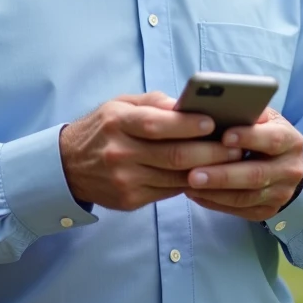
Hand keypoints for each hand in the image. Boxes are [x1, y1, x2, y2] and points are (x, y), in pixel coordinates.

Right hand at [60, 91, 245, 211]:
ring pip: (175, 177)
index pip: (156, 124)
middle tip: (235, 146)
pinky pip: (168, 191)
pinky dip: (190, 183)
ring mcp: (125, 180)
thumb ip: (152, 102)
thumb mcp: (118, 105)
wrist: (67, 166)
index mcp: (117, 122)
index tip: (213, 122)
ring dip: (207, 170)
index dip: (187, 125)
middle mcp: (120, 152)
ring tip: (230, 161)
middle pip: (173, 155)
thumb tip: (185, 104)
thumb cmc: (101, 129)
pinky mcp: (130, 200)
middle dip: (210, 152)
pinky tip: (207, 175)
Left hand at [183, 107, 302, 221]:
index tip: (224, 137)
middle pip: (256, 175)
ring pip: (245, 197)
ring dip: (214, 192)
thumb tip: (220, 105)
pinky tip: (195, 193)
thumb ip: (248, 113)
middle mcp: (290, 169)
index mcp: (290, 140)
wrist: (285, 165)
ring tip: (188, 184)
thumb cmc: (264, 133)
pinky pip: (239, 209)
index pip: (272, 140)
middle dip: (223, 175)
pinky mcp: (268, 211)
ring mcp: (281, 194)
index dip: (248, 138)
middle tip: (193, 174)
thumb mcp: (263, 118)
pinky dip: (214, 202)